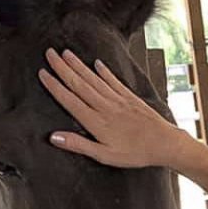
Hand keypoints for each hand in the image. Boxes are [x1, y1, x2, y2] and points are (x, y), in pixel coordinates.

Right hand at [38, 48, 186, 167]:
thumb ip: (79, 144)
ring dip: (79, 66)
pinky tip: (97, 63)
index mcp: (96, 121)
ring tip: (66, 53)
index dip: (54, 86)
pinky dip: (104, 72)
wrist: (164, 144)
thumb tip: (54, 137)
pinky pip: (114, 81)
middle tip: (49, 53)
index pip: (69, 99)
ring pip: (94, 79)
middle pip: (79, 84)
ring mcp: (118, 100)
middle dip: (62, 68)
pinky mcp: (130, 98)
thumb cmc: (135, 154)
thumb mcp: (104, 155)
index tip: (43, 73)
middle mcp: (105, 106)